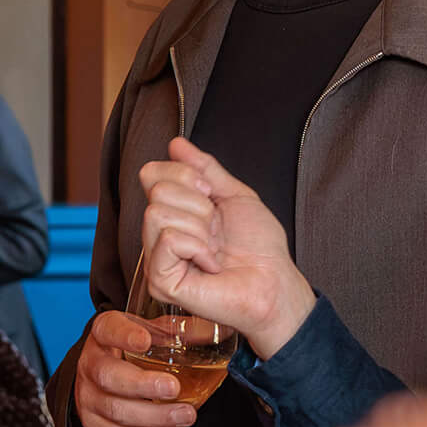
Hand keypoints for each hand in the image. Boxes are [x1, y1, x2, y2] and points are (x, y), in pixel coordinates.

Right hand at [74, 308, 197, 426]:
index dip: (125, 335)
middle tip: (174, 388)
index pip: (109, 329)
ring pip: (116, 410)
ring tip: (185, 415)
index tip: (145, 340)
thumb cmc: (131, 350)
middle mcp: (91, 363)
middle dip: (144, 385)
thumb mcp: (150, 331)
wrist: (107, 373)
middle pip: (109, 376)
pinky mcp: (93, 423)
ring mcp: (88, 395)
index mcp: (104, 333)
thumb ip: (176, 331)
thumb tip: (211, 333)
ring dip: (155, 417)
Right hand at [138, 137, 315, 359]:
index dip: (186, 176)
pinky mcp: (161, 281)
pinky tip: (211, 263)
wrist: (274, 282)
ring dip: (200, 226)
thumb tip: (177, 144)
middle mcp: (158, 236)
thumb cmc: (259, 248)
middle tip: (218, 230)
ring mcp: (156, 261)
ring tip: (215, 248)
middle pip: (156, 191)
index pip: (151, 173)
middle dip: (198, 204)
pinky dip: (198, 246)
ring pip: (157, 213)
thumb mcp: (234, 195)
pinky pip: (169, 240)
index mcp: (172, 215)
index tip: (212, 196)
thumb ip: (204, 168)